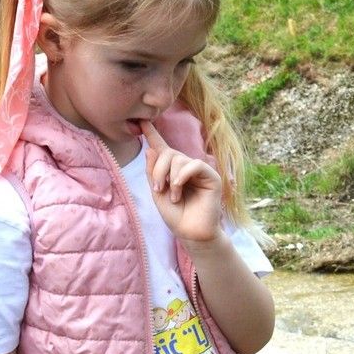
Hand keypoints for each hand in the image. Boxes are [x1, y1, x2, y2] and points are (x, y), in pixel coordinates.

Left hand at [143, 123, 224, 246]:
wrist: (190, 232)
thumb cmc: (175, 215)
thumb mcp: (157, 192)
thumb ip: (153, 172)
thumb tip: (151, 149)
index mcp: (172, 170)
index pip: (162, 148)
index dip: (152, 134)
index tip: (141, 121)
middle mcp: (185, 167)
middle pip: (168, 153)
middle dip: (158, 169)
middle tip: (158, 189)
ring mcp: (199, 171)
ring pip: (179, 158)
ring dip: (170, 177)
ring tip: (172, 195)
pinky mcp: (211, 177)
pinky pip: (195, 165)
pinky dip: (183, 175)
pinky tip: (179, 188)